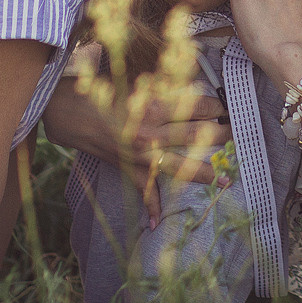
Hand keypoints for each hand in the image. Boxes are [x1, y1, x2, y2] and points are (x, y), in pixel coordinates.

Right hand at [40, 71, 228, 223]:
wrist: (65, 108)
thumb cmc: (99, 88)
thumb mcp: (133, 79)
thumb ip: (160, 83)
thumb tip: (187, 81)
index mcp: (153, 105)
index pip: (197, 105)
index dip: (215, 105)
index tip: (225, 105)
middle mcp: (150, 132)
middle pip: (196, 135)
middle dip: (220, 135)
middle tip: (236, 134)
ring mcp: (139, 154)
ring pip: (179, 166)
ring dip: (204, 173)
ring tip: (225, 178)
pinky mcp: (126, 167)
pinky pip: (142, 189)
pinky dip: (150, 207)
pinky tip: (158, 223)